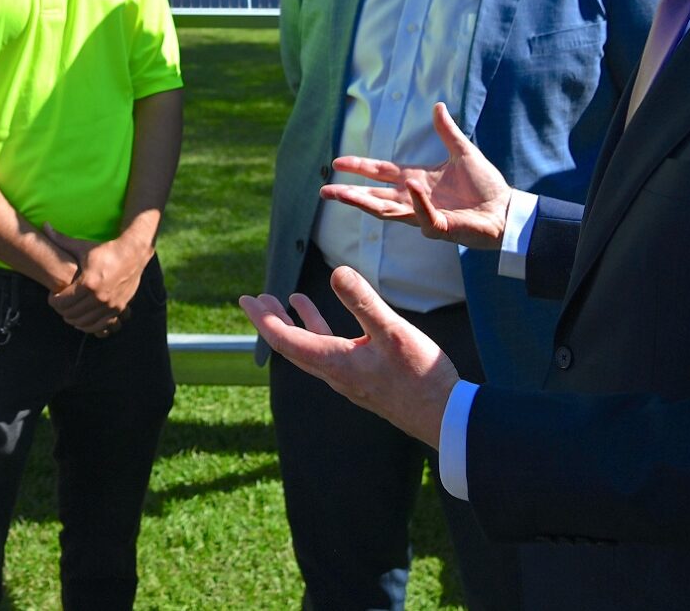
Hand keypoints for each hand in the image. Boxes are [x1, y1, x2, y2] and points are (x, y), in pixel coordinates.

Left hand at [44, 228, 148, 335]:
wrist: (133, 254)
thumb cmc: (105, 250)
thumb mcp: (82, 246)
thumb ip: (61, 239)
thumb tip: (44, 225)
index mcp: (88, 283)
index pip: (63, 302)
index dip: (53, 301)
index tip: (52, 297)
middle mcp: (99, 297)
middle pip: (71, 314)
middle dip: (61, 311)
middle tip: (59, 304)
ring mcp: (110, 305)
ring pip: (84, 322)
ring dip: (73, 319)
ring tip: (69, 311)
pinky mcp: (118, 309)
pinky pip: (99, 325)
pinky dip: (88, 325)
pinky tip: (82, 319)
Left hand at [239, 267, 457, 445]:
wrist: (443, 418)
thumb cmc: (419, 376)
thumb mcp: (391, 331)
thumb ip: (363, 301)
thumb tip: (337, 271)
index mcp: (333, 362)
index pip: (284, 340)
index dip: (263, 319)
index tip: (246, 300)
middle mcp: (334, 374)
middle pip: (291, 346)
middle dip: (272, 320)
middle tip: (257, 299)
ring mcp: (348, 379)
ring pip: (311, 350)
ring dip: (297, 325)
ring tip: (289, 301)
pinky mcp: (363, 380)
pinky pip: (331, 353)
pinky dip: (322, 332)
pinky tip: (333, 322)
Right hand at [321, 103, 510, 249]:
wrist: (506, 210)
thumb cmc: (485, 186)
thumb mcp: (463, 152)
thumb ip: (447, 131)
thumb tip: (438, 106)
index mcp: (416, 180)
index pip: (381, 173)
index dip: (360, 167)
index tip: (337, 162)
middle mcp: (414, 199)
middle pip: (375, 197)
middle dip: (349, 194)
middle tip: (325, 190)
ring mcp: (424, 215)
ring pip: (387, 211)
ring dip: (365, 203)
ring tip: (343, 195)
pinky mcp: (440, 227)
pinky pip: (424, 216)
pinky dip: (418, 203)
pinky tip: (410, 187)